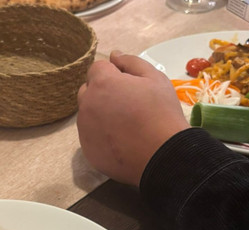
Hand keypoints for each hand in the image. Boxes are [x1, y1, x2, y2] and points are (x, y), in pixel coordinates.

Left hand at [77, 51, 188, 186]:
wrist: (163, 155)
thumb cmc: (161, 113)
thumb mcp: (154, 78)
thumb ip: (131, 62)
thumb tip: (114, 55)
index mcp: (102, 83)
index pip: (97, 68)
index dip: (113, 74)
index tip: (129, 86)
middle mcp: (87, 104)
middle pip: (88, 91)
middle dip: (102, 92)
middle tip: (126, 105)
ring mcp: (84, 129)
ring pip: (87, 114)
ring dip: (100, 114)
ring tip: (125, 126)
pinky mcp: (87, 150)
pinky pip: (90, 137)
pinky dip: (101, 136)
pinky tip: (120, 142)